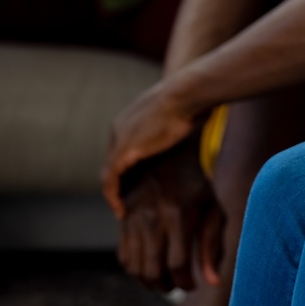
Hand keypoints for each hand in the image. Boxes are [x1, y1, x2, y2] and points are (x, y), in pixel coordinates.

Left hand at [102, 78, 203, 216]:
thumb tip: (195, 126)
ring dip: (114, 194)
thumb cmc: (192, 100)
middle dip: (120, 183)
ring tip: (123, 212)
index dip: (128, 169)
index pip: (123, 149)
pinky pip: (110, 181)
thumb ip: (177, 123)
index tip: (138, 186)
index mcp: (131, 118)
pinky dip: (113, 197)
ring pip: (109, 174)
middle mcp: (119, 127)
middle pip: (113, 162)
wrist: (187, 93)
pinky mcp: (122, 152)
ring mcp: (118, 139)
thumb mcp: (180, 113)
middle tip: (128, 203)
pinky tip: (121, 211)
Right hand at [117, 137, 225, 291]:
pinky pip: (124, 258)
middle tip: (177, 285)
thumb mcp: (212, 210)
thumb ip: (214, 246)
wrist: (164, 157)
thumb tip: (213, 282)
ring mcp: (135, 220)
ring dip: (151, 284)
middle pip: (154, 271)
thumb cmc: (195, 188)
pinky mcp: (123, 221)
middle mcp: (154, 219)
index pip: (178, 264)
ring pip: (136, 269)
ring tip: (165, 281)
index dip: (186, 283)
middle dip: (167, 287)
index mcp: (179, 215)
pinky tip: (150, 268)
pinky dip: (136, 271)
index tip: (193, 285)